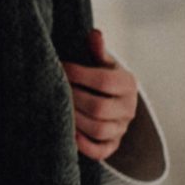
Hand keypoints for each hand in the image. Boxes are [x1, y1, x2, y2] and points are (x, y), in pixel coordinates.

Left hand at [62, 29, 138, 162]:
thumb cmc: (102, 75)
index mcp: (128, 84)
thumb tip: (94, 34)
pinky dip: (83, 145)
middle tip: (55, 90)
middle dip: (74, 99)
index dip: (79, 75)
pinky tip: (68, 132)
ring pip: (99, 130)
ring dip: (75, 120)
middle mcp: (129, 108)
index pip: (105, 81)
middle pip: (100, 108)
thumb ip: (98, 50)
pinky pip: (101, 151)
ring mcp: (122, 128)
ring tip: (58, 108)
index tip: (61, 67)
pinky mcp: (113, 145)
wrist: (113, 99)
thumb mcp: (103, 61)